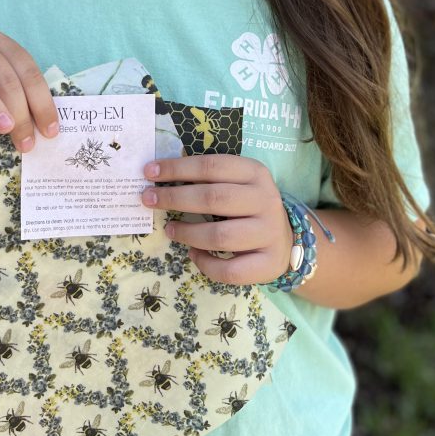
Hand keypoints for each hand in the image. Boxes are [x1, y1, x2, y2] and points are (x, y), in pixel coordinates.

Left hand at [141, 154, 292, 285]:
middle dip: (175, 198)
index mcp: (255, 173)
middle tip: (147, 199)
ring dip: (187, 233)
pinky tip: (193, 255)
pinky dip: (205, 264)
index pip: (212, 165)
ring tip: (169, 230)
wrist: (287, 240)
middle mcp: (265, 200)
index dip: (177, 168)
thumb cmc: (249, 206)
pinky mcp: (268, 264)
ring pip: (220, 236)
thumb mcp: (237, 183)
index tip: (149, 172)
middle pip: (213, 198)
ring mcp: (269, 233)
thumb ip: (208, 178)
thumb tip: (160, 174)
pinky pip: (230, 270)